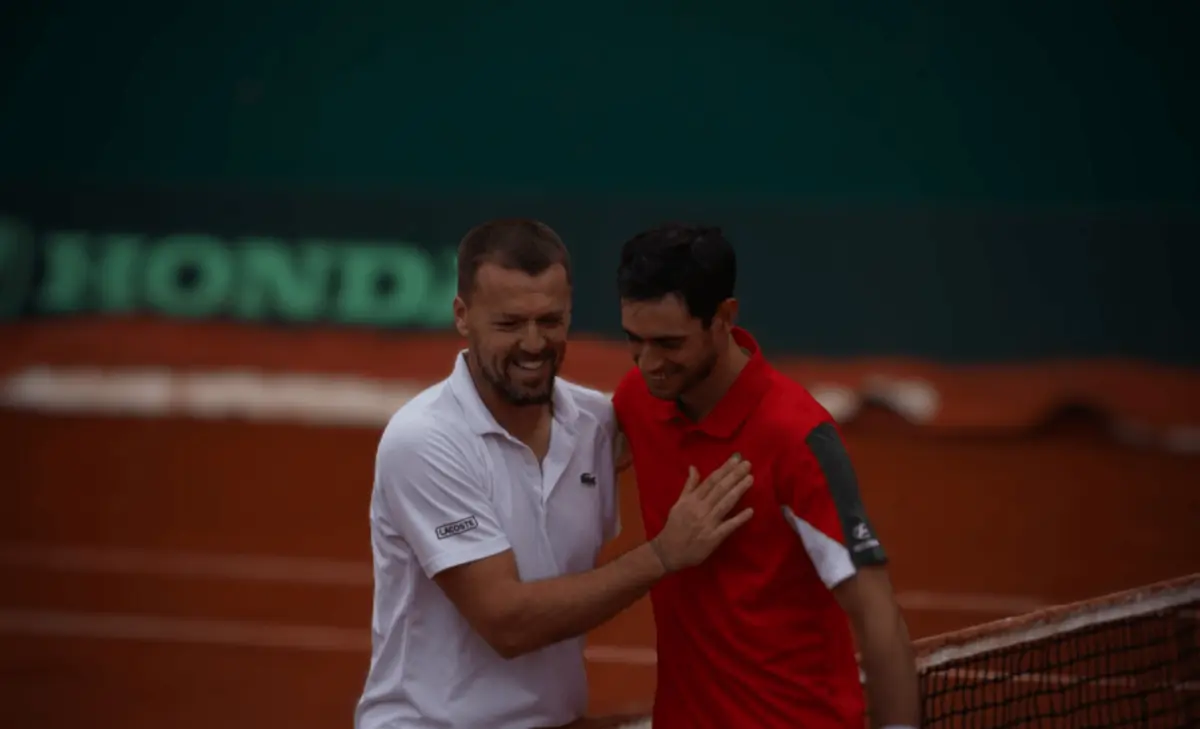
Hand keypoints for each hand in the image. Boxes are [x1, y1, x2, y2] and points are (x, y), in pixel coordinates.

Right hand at [650, 454, 754, 571]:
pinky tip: (750, 511)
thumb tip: (693, 467)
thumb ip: (689, 486)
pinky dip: (739, 519)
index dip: (724, 469)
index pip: (711, 481)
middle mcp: (700, 509)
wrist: (668, 551)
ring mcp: (708, 523)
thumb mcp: (678, 503)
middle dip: (734, 475)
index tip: (736, 459)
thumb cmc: (674, 526)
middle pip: (720, 489)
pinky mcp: (713, 538)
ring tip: (750, 479)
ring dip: (738, 490)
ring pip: (725, 504)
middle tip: (748, 464)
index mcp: (692, 499)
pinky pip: (728, 527)